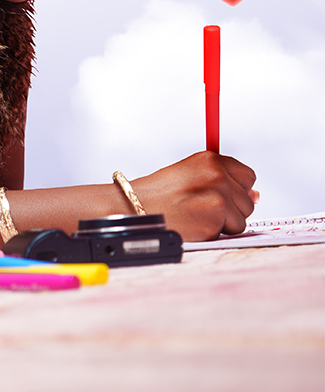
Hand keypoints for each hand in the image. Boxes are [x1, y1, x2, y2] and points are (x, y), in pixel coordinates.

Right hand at [132, 152, 257, 240]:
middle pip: (248, 199)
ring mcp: (218, 196)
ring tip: (197, 216)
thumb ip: (223, 180)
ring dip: (224, 222)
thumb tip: (256, 196)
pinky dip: (216, 232)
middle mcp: (217, 174)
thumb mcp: (190, 175)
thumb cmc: (159, 195)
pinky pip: (232, 231)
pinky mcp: (215, 218)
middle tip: (200, 207)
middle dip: (230, 208)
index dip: (234, 190)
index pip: (247, 176)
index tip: (215, 195)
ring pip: (243, 216)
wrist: (135, 210)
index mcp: (211, 160)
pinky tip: (196, 225)